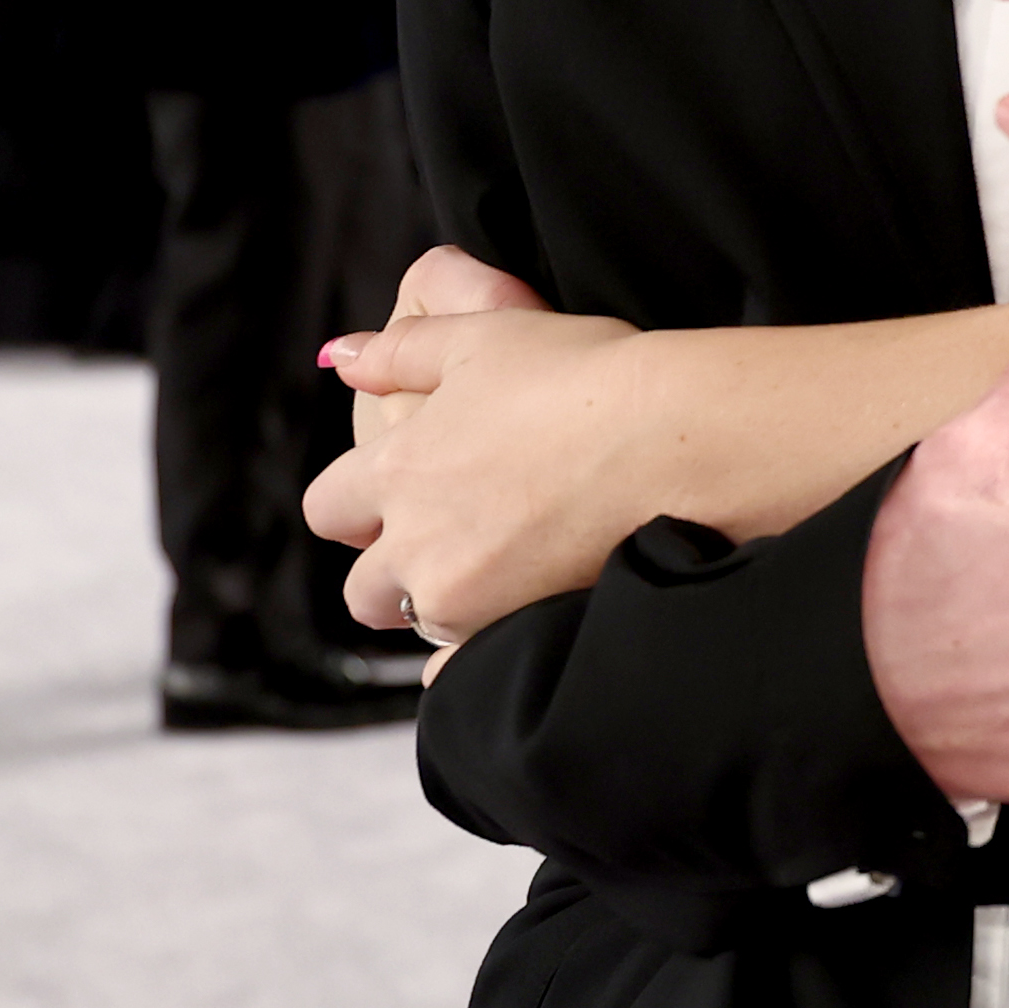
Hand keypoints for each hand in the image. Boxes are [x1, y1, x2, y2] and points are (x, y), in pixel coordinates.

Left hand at [310, 247, 648, 641]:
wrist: (680, 437)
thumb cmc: (585, 377)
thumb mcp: (483, 337)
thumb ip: (402, 350)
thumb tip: (346, 356)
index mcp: (398, 470)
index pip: (328, 507)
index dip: (355, 501)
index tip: (394, 491)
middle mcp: (418, 545)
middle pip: (362, 589)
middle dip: (390, 570)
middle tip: (445, 539)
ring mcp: (467, 598)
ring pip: (421, 623)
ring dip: (444, 601)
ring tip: (502, 563)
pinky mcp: (517, 632)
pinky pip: (467, 670)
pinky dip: (478, 654)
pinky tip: (512, 619)